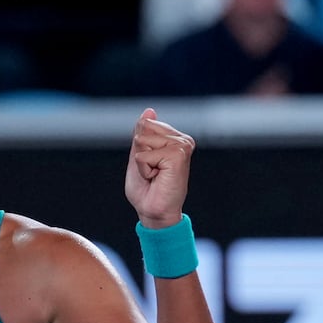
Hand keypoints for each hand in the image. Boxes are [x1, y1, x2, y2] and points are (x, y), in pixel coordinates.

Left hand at [124, 108, 193, 228]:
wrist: (154, 212)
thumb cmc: (147, 189)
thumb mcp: (139, 155)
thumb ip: (143, 134)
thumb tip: (149, 111)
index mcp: (175, 138)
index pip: (144, 125)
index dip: (139, 148)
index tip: (150, 165)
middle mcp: (182, 140)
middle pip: (143, 130)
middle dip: (140, 154)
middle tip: (153, 172)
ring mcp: (182, 146)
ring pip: (142, 141)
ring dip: (142, 163)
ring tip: (155, 175)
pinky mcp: (178, 155)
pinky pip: (143, 155)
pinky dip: (144, 169)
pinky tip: (157, 178)